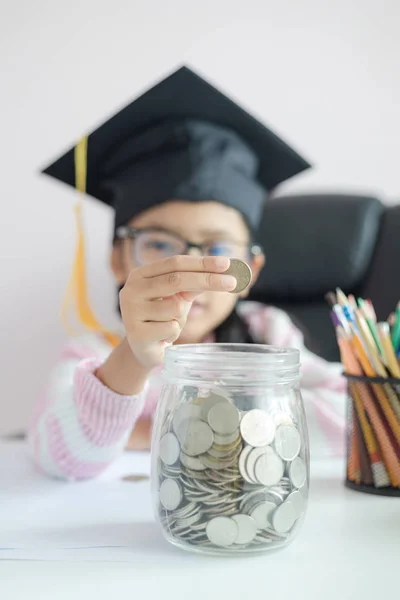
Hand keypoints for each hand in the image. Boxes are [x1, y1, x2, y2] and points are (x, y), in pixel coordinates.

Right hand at [119, 255, 235, 367]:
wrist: (144, 350)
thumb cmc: (162, 318)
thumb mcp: (178, 297)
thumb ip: (194, 283)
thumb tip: (223, 270)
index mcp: (140, 275)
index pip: (175, 263)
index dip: (202, 262)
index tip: (226, 263)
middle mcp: (130, 289)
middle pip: (176, 280)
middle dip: (207, 280)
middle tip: (232, 282)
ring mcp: (131, 312)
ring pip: (175, 308)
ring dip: (181, 317)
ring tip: (169, 324)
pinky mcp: (136, 333)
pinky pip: (171, 328)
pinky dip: (174, 332)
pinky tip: (162, 337)